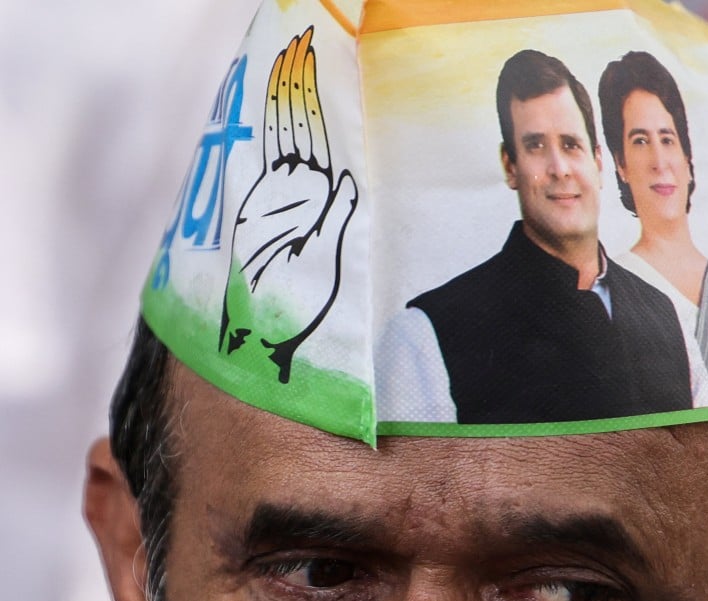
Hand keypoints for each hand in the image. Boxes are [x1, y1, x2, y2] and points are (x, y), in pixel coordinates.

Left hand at [221, 26, 357, 382]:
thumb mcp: (317, 266)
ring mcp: (275, 199)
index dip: (302, 83)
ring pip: (283, 139)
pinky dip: (291, 138)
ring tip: (294, 63)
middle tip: (305, 43)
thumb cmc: (286, 309)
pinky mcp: (274, 215)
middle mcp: (280, 189)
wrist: (252, 341)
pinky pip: (283, 165)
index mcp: (291, 193)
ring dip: (290, 101)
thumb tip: (346, 173)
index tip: (307, 46)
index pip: (299, 123)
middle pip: (289, 121)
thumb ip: (333, 219)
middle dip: (296, 81)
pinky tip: (294, 122)